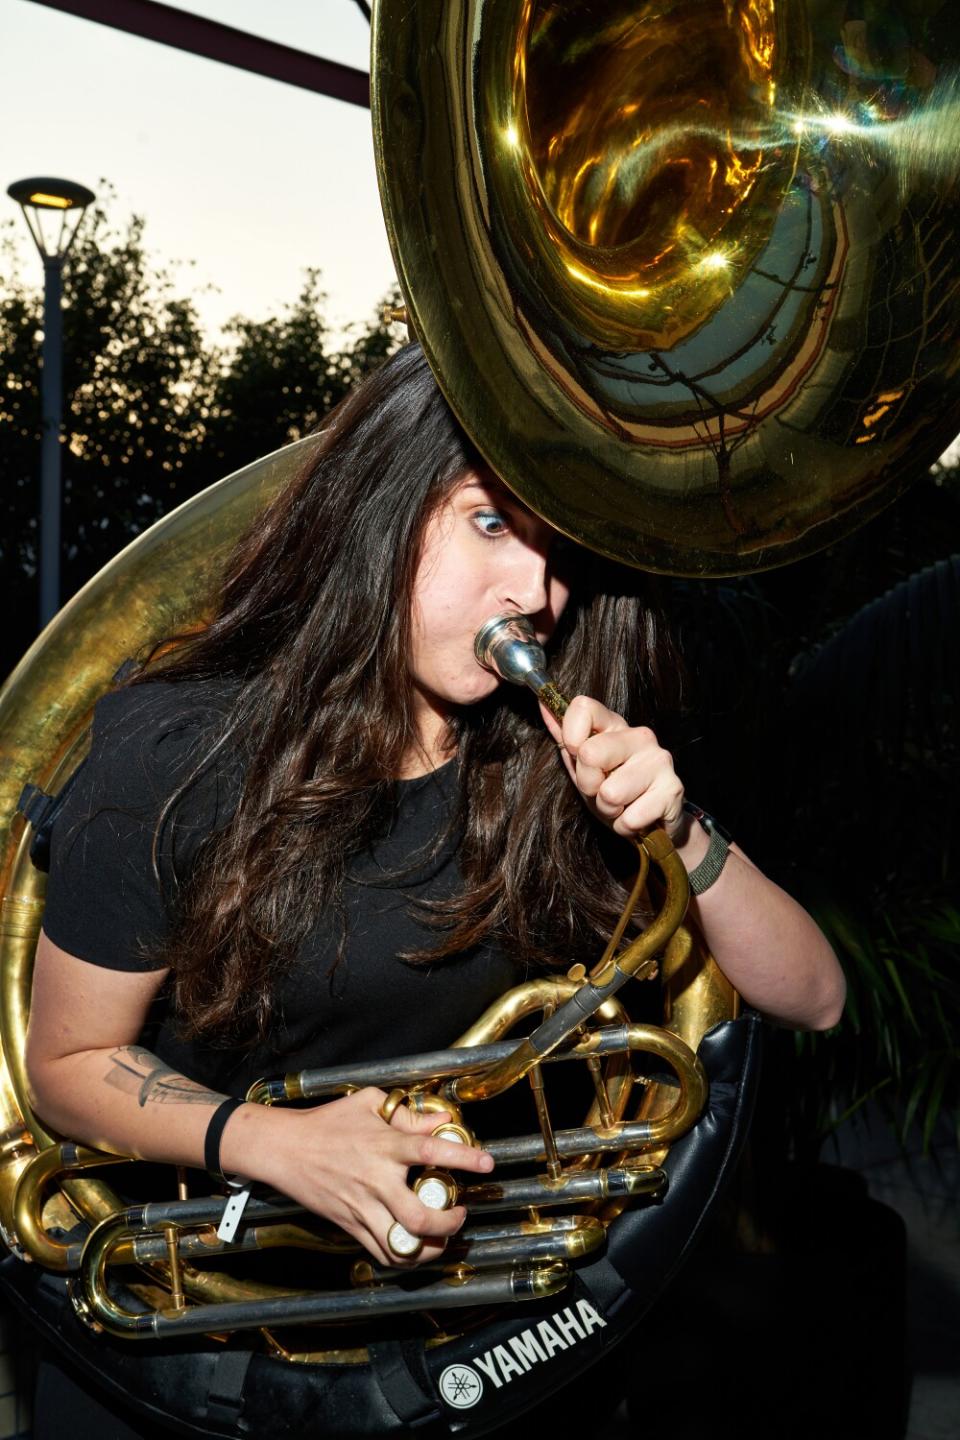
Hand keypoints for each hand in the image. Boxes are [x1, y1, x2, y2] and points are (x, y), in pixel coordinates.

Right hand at [249, 1087, 494, 1266]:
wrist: (284, 1149)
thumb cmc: (327, 1121)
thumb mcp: (369, 1103)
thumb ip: (408, 1114)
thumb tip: (441, 1121)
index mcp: (384, 1145)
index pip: (431, 1151)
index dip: (464, 1157)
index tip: (487, 1163)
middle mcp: (376, 1180)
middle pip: (419, 1216)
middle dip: (449, 1222)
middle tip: (461, 1213)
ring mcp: (362, 1208)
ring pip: (402, 1244)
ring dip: (431, 1248)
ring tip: (444, 1238)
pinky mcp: (349, 1226)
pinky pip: (381, 1253)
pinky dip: (404, 1257)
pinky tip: (416, 1246)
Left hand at [540, 695, 684, 840]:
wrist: (654, 825)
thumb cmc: (616, 794)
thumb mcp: (583, 769)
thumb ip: (565, 739)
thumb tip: (542, 703)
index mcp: (615, 725)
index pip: (583, 707)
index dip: (570, 735)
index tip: (577, 756)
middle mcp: (640, 736)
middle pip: (590, 754)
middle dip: (589, 785)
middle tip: (603, 792)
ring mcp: (659, 760)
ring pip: (610, 793)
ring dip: (610, 810)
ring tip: (623, 806)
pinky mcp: (673, 789)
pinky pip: (630, 818)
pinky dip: (627, 826)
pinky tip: (638, 817)